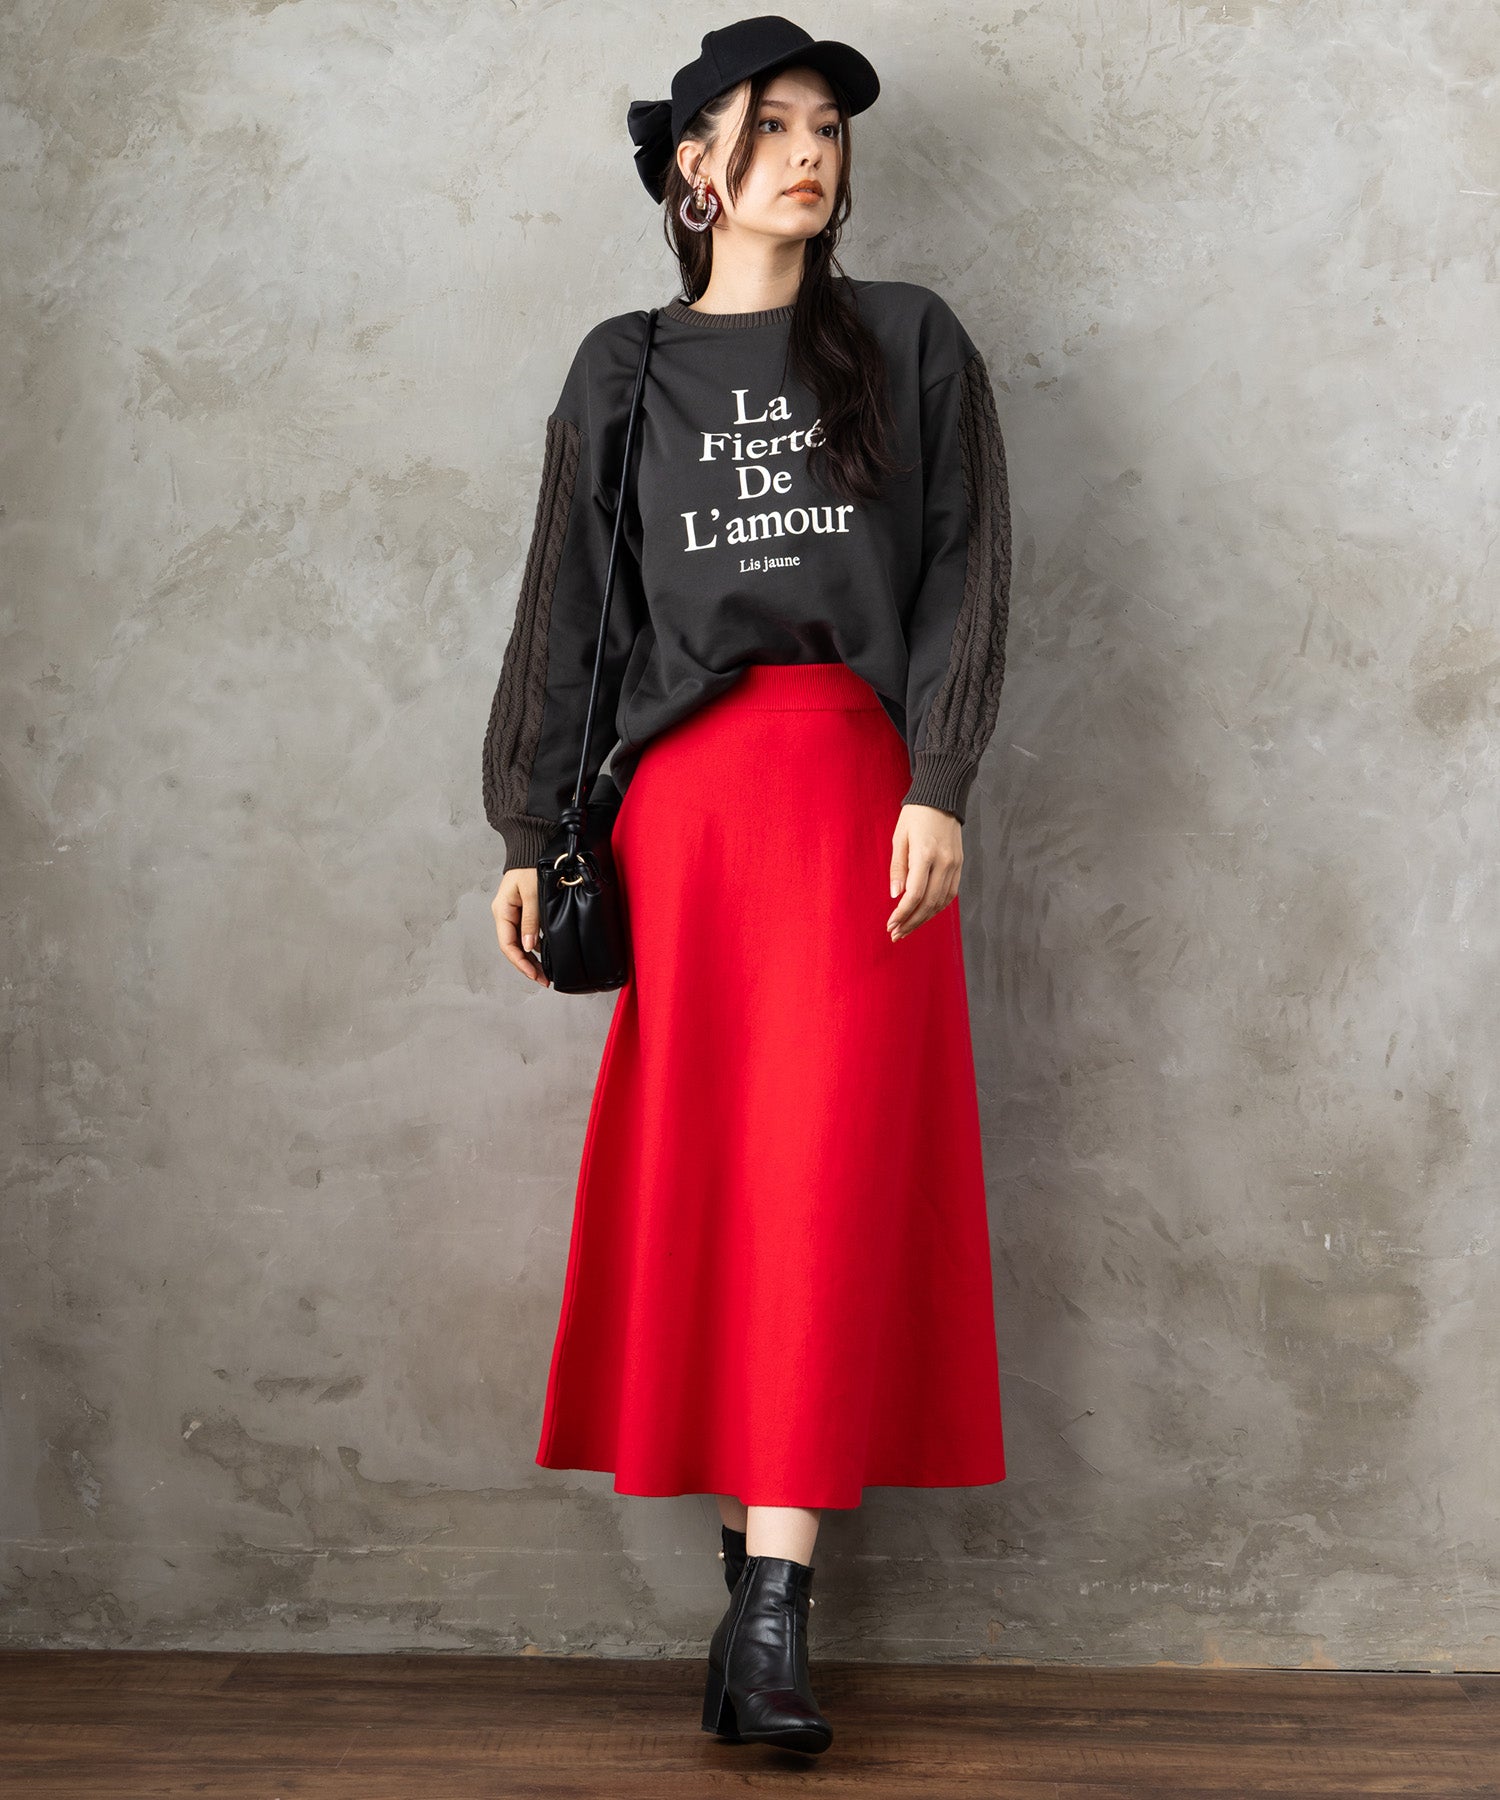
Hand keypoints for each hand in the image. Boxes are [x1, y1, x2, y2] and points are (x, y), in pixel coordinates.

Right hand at [492, 866, 550, 985]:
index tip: (535, 975)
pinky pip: (526, 934)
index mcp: (502, 911)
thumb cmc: (530, 866)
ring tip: (546, 973)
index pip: (508, 945)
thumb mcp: (532, 893)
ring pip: (520, 943)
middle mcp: (505, 915)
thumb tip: (530, 946)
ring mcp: (513, 914)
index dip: (520, 963)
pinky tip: (546, 955)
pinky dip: (535, 946)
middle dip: (527, 966)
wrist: (532, 847)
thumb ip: (531, 920)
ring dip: (532, 959)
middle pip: (513, 947)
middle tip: (544, 980)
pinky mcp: (522, 911)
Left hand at [887, 804, 962, 940]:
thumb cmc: (914, 816)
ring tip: (907, 929)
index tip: (890, 925)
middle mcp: (944, 862)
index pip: (915, 894)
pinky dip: (937, 907)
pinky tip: (924, 914)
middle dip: (911, 922)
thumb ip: (898, 867)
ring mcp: (954, 864)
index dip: (902, 913)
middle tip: (896, 934)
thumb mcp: (899, 837)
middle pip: (929, 903)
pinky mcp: (959, 864)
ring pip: (941, 902)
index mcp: (926, 854)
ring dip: (924, 919)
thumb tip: (896, 895)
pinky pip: (949, 893)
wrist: (942, 798)